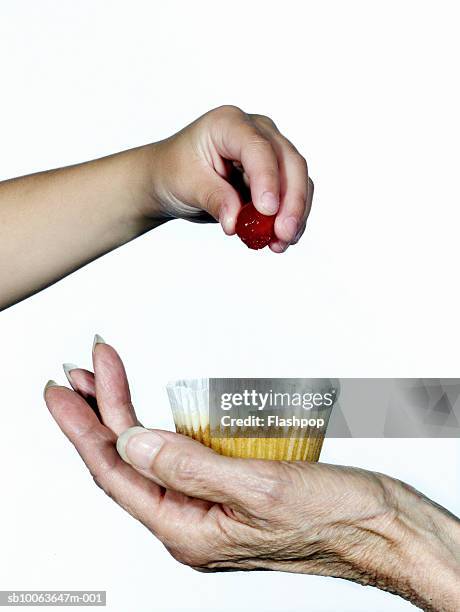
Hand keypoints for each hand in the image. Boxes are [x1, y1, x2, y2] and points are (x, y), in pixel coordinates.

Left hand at [45, 338, 459, 610]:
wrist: (385, 529)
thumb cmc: (337, 517)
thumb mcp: (259, 490)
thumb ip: (189, 467)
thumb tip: (131, 441)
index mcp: (189, 530)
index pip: (116, 473)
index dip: (83, 427)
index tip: (62, 389)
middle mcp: (192, 521)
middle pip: (128, 461)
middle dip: (100, 411)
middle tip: (80, 370)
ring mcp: (211, 506)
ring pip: (152, 454)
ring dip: (128, 413)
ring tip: (105, 378)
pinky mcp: (230, 488)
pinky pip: (182, 455)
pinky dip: (164, 423)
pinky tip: (156, 408)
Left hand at [145, 105, 312, 251]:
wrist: (169, 180)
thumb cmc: (174, 172)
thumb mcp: (186, 184)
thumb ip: (214, 199)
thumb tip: (236, 223)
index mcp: (229, 124)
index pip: (258, 148)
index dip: (267, 179)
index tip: (267, 211)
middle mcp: (256, 132)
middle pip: (289, 162)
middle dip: (291, 201)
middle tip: (283, 233)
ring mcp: (270, 153)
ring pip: (297, 181)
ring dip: (295, 215)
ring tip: (280, 244)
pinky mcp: (275, 176)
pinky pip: (293, 197)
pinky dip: (291, 220)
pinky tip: (280, 241)